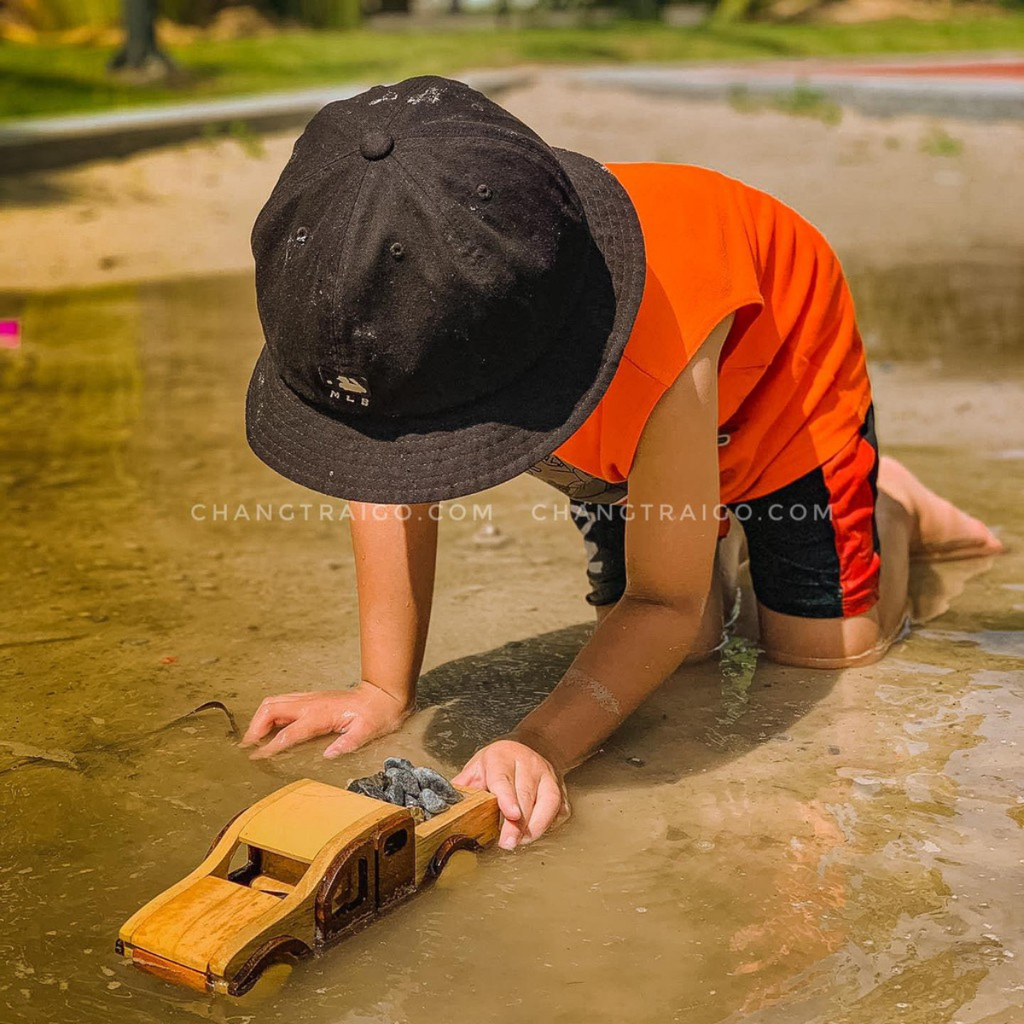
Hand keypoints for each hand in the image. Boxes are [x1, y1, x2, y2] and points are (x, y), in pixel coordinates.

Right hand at [240, 682, 411, 759]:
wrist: (382, 696)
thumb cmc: (376, 715)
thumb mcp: (368, 731)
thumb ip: (349, 742)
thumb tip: (329, 755)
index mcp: (321, 714)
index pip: (289, 732)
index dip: (271, 746)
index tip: (257, 757)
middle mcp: (310, 703)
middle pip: (271, 709)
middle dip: (255, 727)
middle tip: (247, 747)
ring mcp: (309, 698)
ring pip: (273, 702)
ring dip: (259, 719)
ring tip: (252, 739)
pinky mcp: (310, 698)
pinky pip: (282, 701)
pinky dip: (268, 713)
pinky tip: (268, 727)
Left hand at [453, 740, 569, 849]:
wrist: (532, 747)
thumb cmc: (500, 763)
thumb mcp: (477, 767)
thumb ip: (464, 785)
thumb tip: (443, 804)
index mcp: (502, 757)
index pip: (504, 779)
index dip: (508, 797)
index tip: (511, 814)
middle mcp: (528, 764)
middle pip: (526, 795)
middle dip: (518, 823)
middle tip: (508, 842)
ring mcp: (548, 776)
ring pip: (548, 802)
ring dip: (536, 825)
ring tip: (523, 841)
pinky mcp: (561, 788)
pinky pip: (559, 809)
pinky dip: (550, 824)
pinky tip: (537, 832)